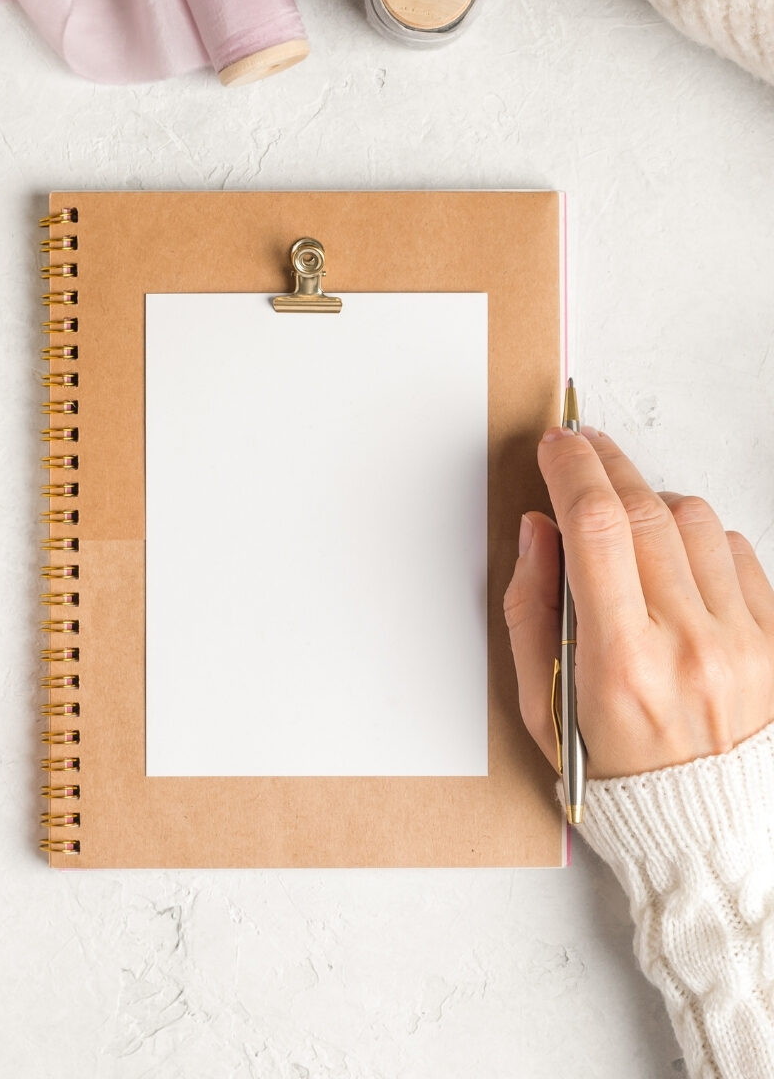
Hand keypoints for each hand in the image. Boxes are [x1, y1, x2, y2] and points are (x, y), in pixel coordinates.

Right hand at [504, 427, 773, 778]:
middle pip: (643, 510)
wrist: (707, 826)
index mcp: (620, 663)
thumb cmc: (614, 769)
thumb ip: (530, 611)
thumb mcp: (541, 705)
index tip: (554, 447)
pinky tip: (672, 560)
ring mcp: (742, 640)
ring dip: (650, 501)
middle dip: (604, 463)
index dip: (571, 471)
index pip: (595, 530)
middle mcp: (689, 644)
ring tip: (624, 520)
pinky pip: (737, 551)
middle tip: (581, 447)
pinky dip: (698, 538)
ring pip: (694, 519)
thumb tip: (538, 531)